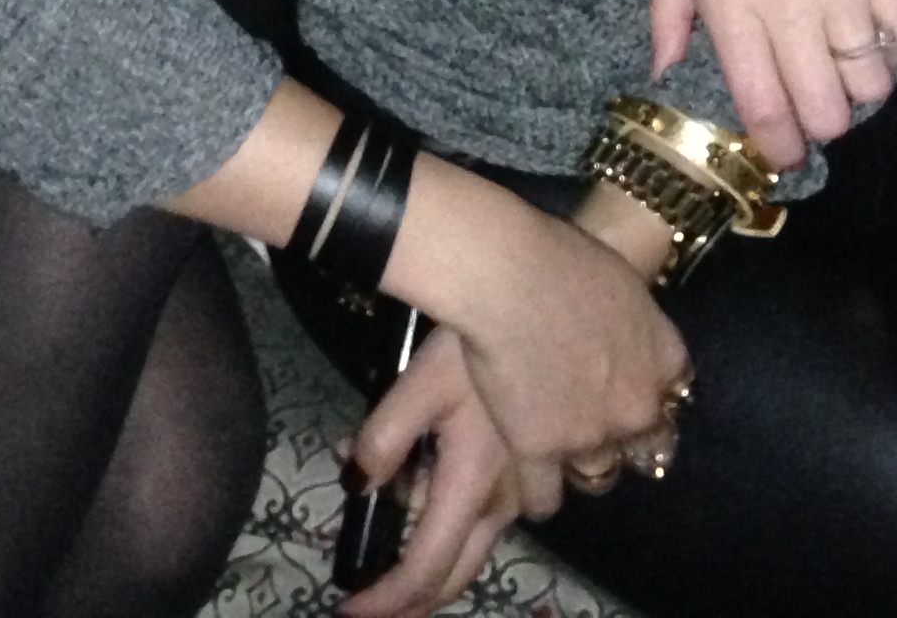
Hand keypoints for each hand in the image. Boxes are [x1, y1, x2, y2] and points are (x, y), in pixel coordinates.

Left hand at [340, 327, 544, 617]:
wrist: (545, 309)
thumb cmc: (476, 343)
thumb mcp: (416, 385)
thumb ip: (382, 440)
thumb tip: (357, 483)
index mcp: (469, 486)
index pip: (424, 569)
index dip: (386, 600)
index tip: (351, 614)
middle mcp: (504, 502)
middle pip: (457, 576)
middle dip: (415, 600)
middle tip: (378, 605)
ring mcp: (528, 488)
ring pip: (478, 544)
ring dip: (438, 550)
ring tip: (396, 521)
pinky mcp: (541, 466)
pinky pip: (498, 512)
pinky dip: (461, 513)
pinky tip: (435, 472)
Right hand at [432, 187, 690, 485]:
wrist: (508, 276)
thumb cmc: (557, 256)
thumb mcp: (621, 282)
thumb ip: (634, 324)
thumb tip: (620, 335)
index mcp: (664, 358)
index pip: (672, 400)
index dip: (645, 402)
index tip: (623, 398)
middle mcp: (639, 406)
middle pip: (641, 446)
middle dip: (619, 440)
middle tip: (587, 428)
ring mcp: (593, 434)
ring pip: (597, 475)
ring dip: (580, 465)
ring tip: (556, 458)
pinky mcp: (543, 450)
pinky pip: (545, 492)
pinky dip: (537, 489)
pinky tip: (526, 480)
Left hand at [649, 0, 896, 173]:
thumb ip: (667, 16)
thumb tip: (662, 73)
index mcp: (731, 6)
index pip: (765, 108)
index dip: (780, 147)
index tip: (783, 153)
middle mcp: (789, 6)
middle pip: (828, 110)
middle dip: (822, 125)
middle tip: (814, 108)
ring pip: (873, 82)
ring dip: (860, 88)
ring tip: (844, 69)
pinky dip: (895, 46)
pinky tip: (875, 34)